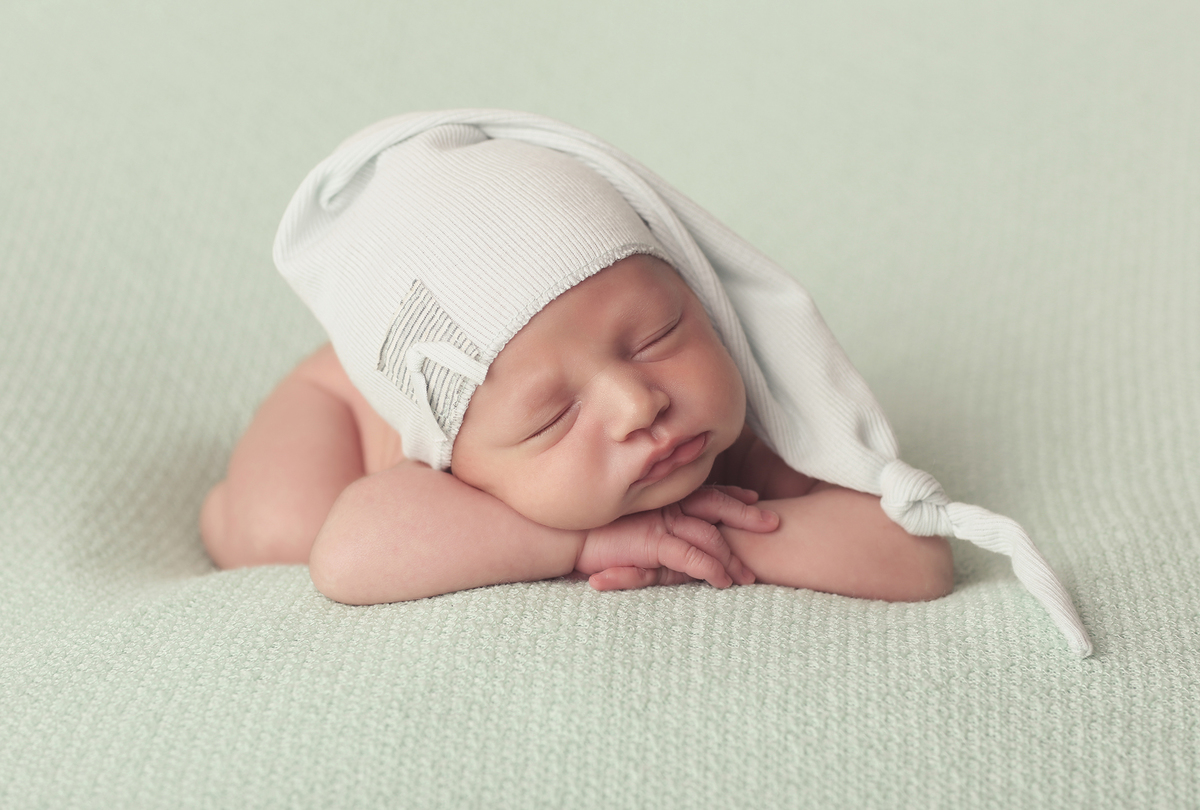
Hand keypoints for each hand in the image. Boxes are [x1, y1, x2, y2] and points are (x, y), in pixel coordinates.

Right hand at [573, 486, 777, 590]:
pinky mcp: (652, 542)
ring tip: (749, 577)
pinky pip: (690, 557)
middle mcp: (665, 505)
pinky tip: (723, 582)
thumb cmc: (589, 528)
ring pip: (709, 536)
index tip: (752, 496)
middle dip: (747, 514)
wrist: (561, 534)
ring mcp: (660, 522)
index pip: (703, 492)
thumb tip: (654, 522)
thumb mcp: (624, 519)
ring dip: (731, 557)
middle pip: (716, 505)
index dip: (730, 494)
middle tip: (774, 522)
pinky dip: (710, 569)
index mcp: (662, 496)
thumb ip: (645, 516)